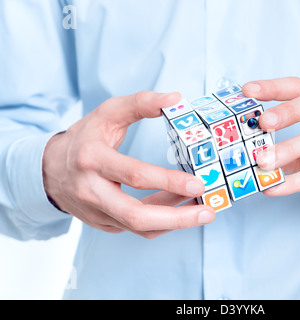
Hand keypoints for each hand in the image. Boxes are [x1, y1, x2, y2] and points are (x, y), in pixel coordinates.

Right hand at [42, 91, 214, 238]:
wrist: (50, 168)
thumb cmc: (85, 137)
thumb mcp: (108, 112)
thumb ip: (141, 103)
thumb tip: (175, 98)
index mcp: (92, 160)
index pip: (134, 175)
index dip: (168, 182)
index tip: (198, 183)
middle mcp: (91, 191)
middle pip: (136, 216)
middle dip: (177, 218)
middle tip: (208, 212)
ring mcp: (96, 212)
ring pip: (140, 227)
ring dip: (174, 222)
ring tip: (202, 211)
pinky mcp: (104, 224)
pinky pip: (137, 228)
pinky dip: (162, 222)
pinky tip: (180, 209)